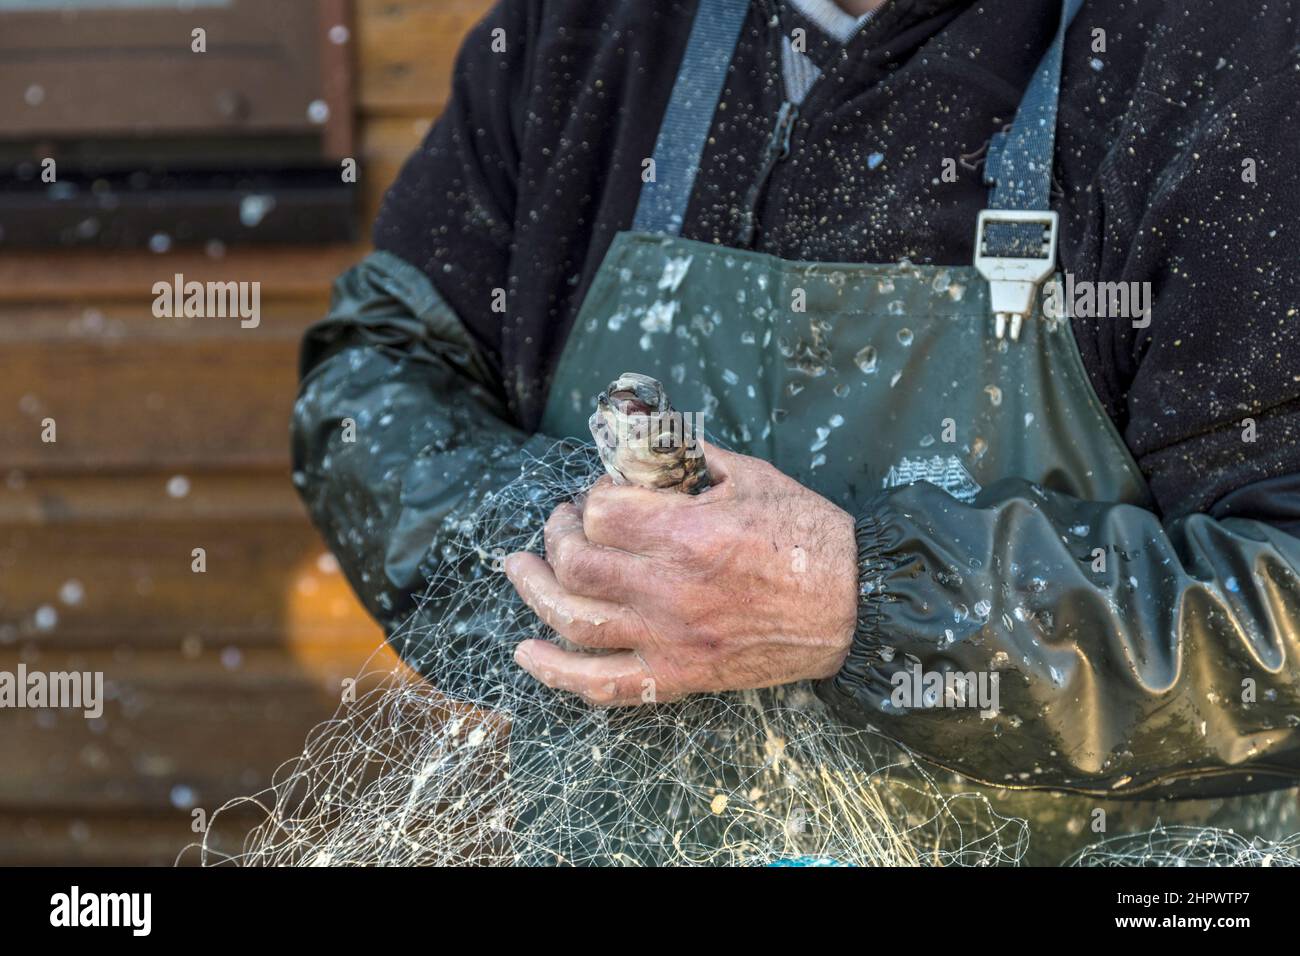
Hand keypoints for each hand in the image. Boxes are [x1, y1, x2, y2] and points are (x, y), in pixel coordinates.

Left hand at [503, 443, 857, 705]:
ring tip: (518, 569)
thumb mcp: (754, 478)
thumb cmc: (810, 538)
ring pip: (574, 619)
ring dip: (534, 591)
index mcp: (691, 533)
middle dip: (557, 535)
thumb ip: (693, 459)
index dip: (591, 497)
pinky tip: (527, 652)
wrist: (854, 606)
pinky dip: (557, 673)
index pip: (602, 512)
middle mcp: (671, 589)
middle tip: (563, 523)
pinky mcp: (680, 677)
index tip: (602, 495)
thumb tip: (646, 443)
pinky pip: (604, 686)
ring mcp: (671, 638)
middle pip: (577, 563)